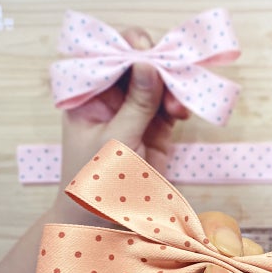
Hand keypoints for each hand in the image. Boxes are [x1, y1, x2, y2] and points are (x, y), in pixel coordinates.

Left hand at [56, 26, 189, 222]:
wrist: (102, 225)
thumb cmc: (96, 184)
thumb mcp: (115, 141)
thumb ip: (136, 103)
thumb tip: (149, 63)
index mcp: (87, 95)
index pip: (106, 56)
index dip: (127, 47)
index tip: (146, 51)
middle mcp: (110, 98)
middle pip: (137, 63)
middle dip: (157, 65)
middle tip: (171, 73)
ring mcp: (134, 111)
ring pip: (159, 81)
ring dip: (173, 86)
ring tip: (179, 107)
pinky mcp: (155, 127)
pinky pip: (171, 104)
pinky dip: (181, 103)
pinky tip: (184, 112)